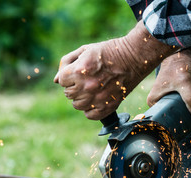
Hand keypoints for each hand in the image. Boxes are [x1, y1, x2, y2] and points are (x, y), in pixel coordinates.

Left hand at [54, 21, 175, 119]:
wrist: (134, 57)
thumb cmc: (109, 51)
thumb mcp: (85, 50)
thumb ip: (66, 63)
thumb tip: (56, 81)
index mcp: (79, 70)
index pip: (61, 81)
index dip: (68, 76)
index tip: (78, 72)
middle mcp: (87, 86)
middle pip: (68, 94)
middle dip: (74, 86)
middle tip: (87, 79)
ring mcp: (98, 98)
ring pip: (78, 105)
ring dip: (82, 98)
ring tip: (93, 89)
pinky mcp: (109, 106)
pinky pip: (90, 115)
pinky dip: (91, 109)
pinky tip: (97, 99)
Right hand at [147, 48, 190, 126]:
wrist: (185, 48)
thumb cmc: (178, 64)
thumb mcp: (184, 82)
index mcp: (156, 102)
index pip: (171, 120)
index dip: (186, 126)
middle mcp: (164, 100)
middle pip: (182, 116)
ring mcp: (175, 96)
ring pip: (190, 110)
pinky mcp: (184, 90)